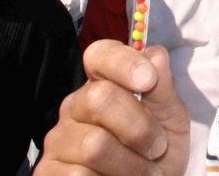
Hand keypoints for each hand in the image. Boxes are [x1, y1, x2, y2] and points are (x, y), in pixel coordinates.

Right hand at [36, 41, 189, 175]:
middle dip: (139, 128)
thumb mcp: (170, 119)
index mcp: (104, 85)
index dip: (123, 62)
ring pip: (94, 146)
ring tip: (145, 173)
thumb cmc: (158, 154)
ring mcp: (58, 140)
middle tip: (157, 148)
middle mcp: (75, 107)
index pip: (99, 55)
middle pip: (99, 99)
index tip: (148, 80)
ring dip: (131, 166)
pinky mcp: (47, 173)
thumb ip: (163, 88)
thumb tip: (154, 54)